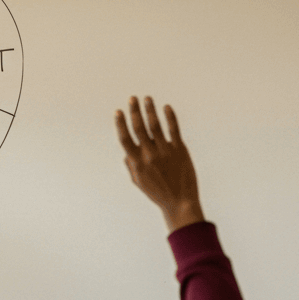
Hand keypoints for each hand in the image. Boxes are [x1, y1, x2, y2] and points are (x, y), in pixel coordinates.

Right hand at [115, 96, 203, 232]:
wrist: (180, 201)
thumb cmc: (157, 192)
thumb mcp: (138, 181)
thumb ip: (130, 165)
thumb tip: (126, 152)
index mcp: (136, 162)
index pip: (125, 138)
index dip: (120, 123)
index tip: (118, 111)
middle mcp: (149, 154)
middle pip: (139, 128)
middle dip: (134, 111)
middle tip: (132, 98)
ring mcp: (165, 151)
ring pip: (155, 126)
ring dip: (150, 110)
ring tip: (147, 99)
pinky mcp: (180, 150)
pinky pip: (174, 130)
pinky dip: (170, 117)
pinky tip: (166, 108)